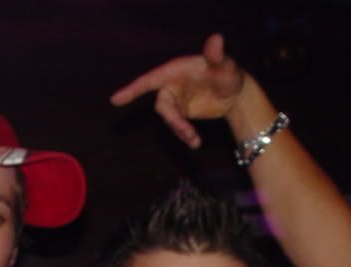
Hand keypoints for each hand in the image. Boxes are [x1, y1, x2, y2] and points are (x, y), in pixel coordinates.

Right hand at [110, 33, 243, 148]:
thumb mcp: (224, 65)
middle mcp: (172, 85)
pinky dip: (185, 136)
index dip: (132, 89)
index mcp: (175, 70)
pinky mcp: (182, 113)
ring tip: (195, 141)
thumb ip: (217, 56)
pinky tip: (196, 142)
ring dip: (180, 131)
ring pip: (169, 119)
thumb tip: (217, 40)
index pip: (150, 80)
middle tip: (187, 131)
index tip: (115, 101)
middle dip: (172, 120)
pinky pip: (178, 126)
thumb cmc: (228, 73)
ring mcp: (177, 100)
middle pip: (162, 105)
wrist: (235, 93)